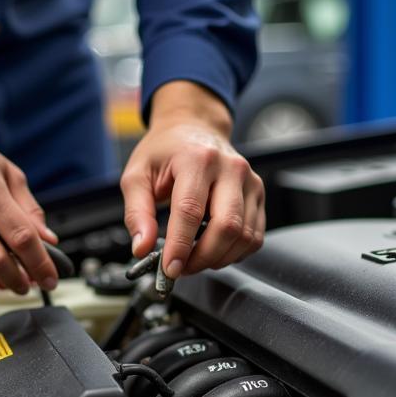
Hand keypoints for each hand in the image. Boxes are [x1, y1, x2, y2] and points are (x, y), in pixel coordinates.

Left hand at [121, 81, 264, 278]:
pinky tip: (214, 249)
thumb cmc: (166, 151)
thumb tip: (142, 247)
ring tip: (195, 259)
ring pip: (244, 236)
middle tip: (182, 268)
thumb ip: (137, 213)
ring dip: (218, 258)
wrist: (194, 127)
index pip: (191, 211)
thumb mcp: (137, 175)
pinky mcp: (258, 194)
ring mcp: (250, 181)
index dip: (180, 246)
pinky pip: (255, 236)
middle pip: (227, 227)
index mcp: (197, 159)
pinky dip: (234, 252)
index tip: (169, 268)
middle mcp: (230, 168)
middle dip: (203, 257)